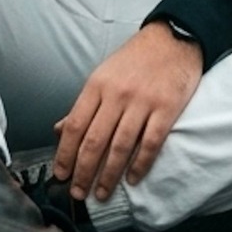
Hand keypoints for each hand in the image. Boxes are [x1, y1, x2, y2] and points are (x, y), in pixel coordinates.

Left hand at [52, 22, 203, 203]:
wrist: (173, 38)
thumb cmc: (135, 59)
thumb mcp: (103, 74)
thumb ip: (84, 105)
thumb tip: (59, 130)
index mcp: (97, 85)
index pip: (75, 125)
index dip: (65, 153)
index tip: (60, 174)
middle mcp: (117, 94)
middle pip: (95, 140)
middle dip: (83, 171)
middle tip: (78, 193)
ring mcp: (142, 101)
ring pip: (120, 146)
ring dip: (109, 175)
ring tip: (101, 193)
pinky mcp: (166, 108)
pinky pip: (150, 143)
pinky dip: (140, 165)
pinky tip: (132, 179)